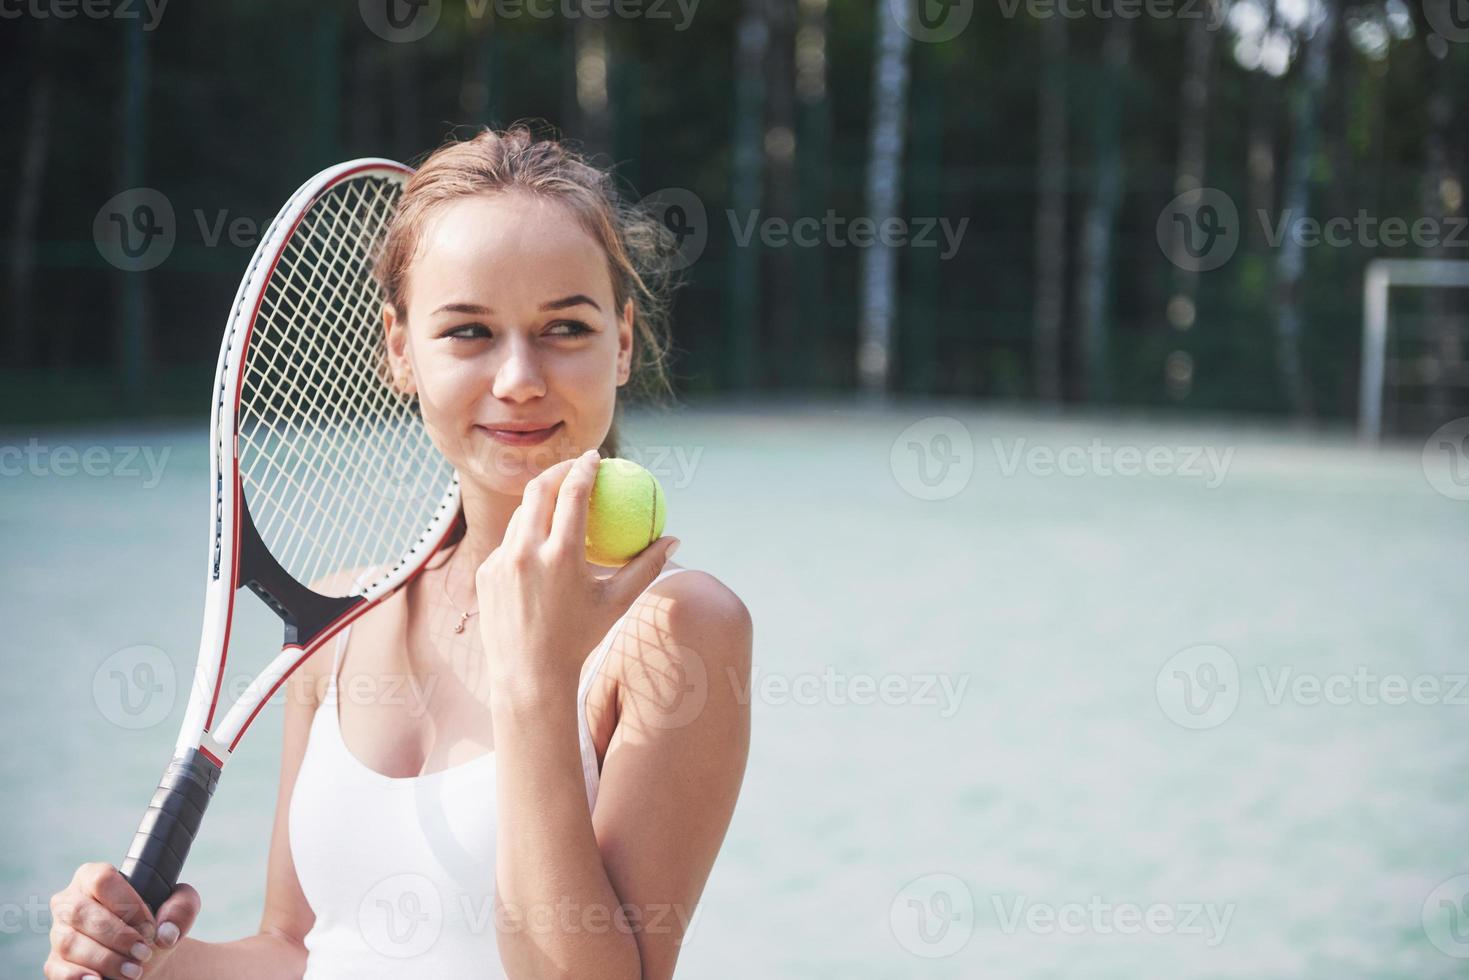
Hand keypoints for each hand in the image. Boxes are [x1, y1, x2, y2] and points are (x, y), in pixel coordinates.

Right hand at [46, 863, 198, 979]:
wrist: (145, 958)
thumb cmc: (155, 926)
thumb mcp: (178, 909)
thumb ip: (182, 907)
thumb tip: (165, 932)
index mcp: (94, 878)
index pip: (102, 880)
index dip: (127, 903)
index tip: (149, 925)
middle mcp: (69, 902)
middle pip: (81, 912)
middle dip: (117, 935)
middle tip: (145, 952)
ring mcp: (59, 933)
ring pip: (69, 943)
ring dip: (105, 959)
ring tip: (134, 970)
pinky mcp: (55, 963)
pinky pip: (57, 969)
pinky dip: (77, 976)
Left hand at [475, 449, 678, 701]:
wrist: (528, 674)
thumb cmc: (579, 638)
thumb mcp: (616, 603)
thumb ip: (646, 567)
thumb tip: (674, 540)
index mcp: (561, 556)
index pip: (572, 494)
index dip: (584, 469)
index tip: (595, 459)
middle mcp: (527, 552)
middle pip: (539, 490)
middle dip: (558, 470)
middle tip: (574, 467)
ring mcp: (501, 561)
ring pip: (521, 516)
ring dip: (540, 502)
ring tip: (557, 500)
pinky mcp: (485, 572)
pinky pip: (507, 543)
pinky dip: (526, 537)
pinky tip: (539, 545)